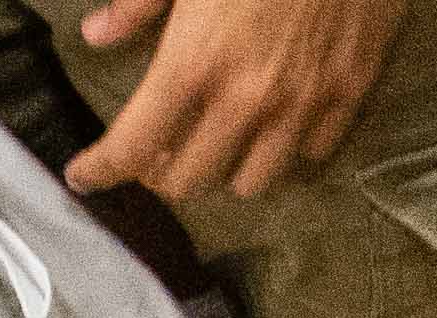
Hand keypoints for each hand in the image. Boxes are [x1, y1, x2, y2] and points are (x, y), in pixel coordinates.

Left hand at [68, 0, 412, 200]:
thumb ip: (138, 3)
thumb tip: (98, 33)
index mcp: (194, 62)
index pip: (131, 147)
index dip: (100, 170)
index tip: (85, 175)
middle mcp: (246, 97)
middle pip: (189, 182)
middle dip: (161, 174)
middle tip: (154, 152)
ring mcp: (303, 100)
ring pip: (252, 182)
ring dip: (226, 170)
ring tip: (217, 143)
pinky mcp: (351, 88)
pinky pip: (313, 152)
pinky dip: (289, 149)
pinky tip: (277, 125)